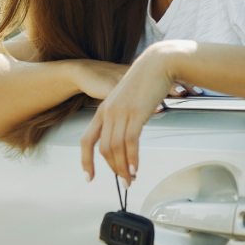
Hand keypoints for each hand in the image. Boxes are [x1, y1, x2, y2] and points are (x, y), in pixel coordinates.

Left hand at [80, 44, 180, 185]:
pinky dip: (132, 158)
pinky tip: (135, 168)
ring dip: (123, 168)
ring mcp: (121, 112)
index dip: (86, 161)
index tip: (89, 176)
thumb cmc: (146, 80)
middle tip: (124, 181)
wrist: (158, 63)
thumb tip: (128, 138)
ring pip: (116, 148)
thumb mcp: (127, 100)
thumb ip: (123, 117)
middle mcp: (108, 112)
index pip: (86, 140)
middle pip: (103, 149)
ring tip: (131, 179)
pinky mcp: (136, 113)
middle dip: (113, 169)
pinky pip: (130, 142)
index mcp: (103, 110)